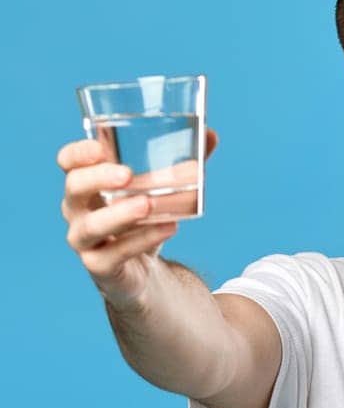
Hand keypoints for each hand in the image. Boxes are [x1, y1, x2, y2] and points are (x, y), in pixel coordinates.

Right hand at [58, 128, 218, 307]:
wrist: (143, 272)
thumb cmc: (143, 221)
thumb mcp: (159, 191)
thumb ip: (181, 163)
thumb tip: (211, 135)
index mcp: (86, 184)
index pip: (68, 162)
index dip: (78, 154)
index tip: (100, 148)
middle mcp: (78, 210)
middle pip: (74, 189)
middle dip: (97, 179)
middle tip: (128, 175)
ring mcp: (85, 240)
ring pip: (91, 226)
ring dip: (119, 214)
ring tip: (147, 204)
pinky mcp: (99, 266)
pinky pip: (115, 254)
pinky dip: (142, 240)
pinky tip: (168, 227)